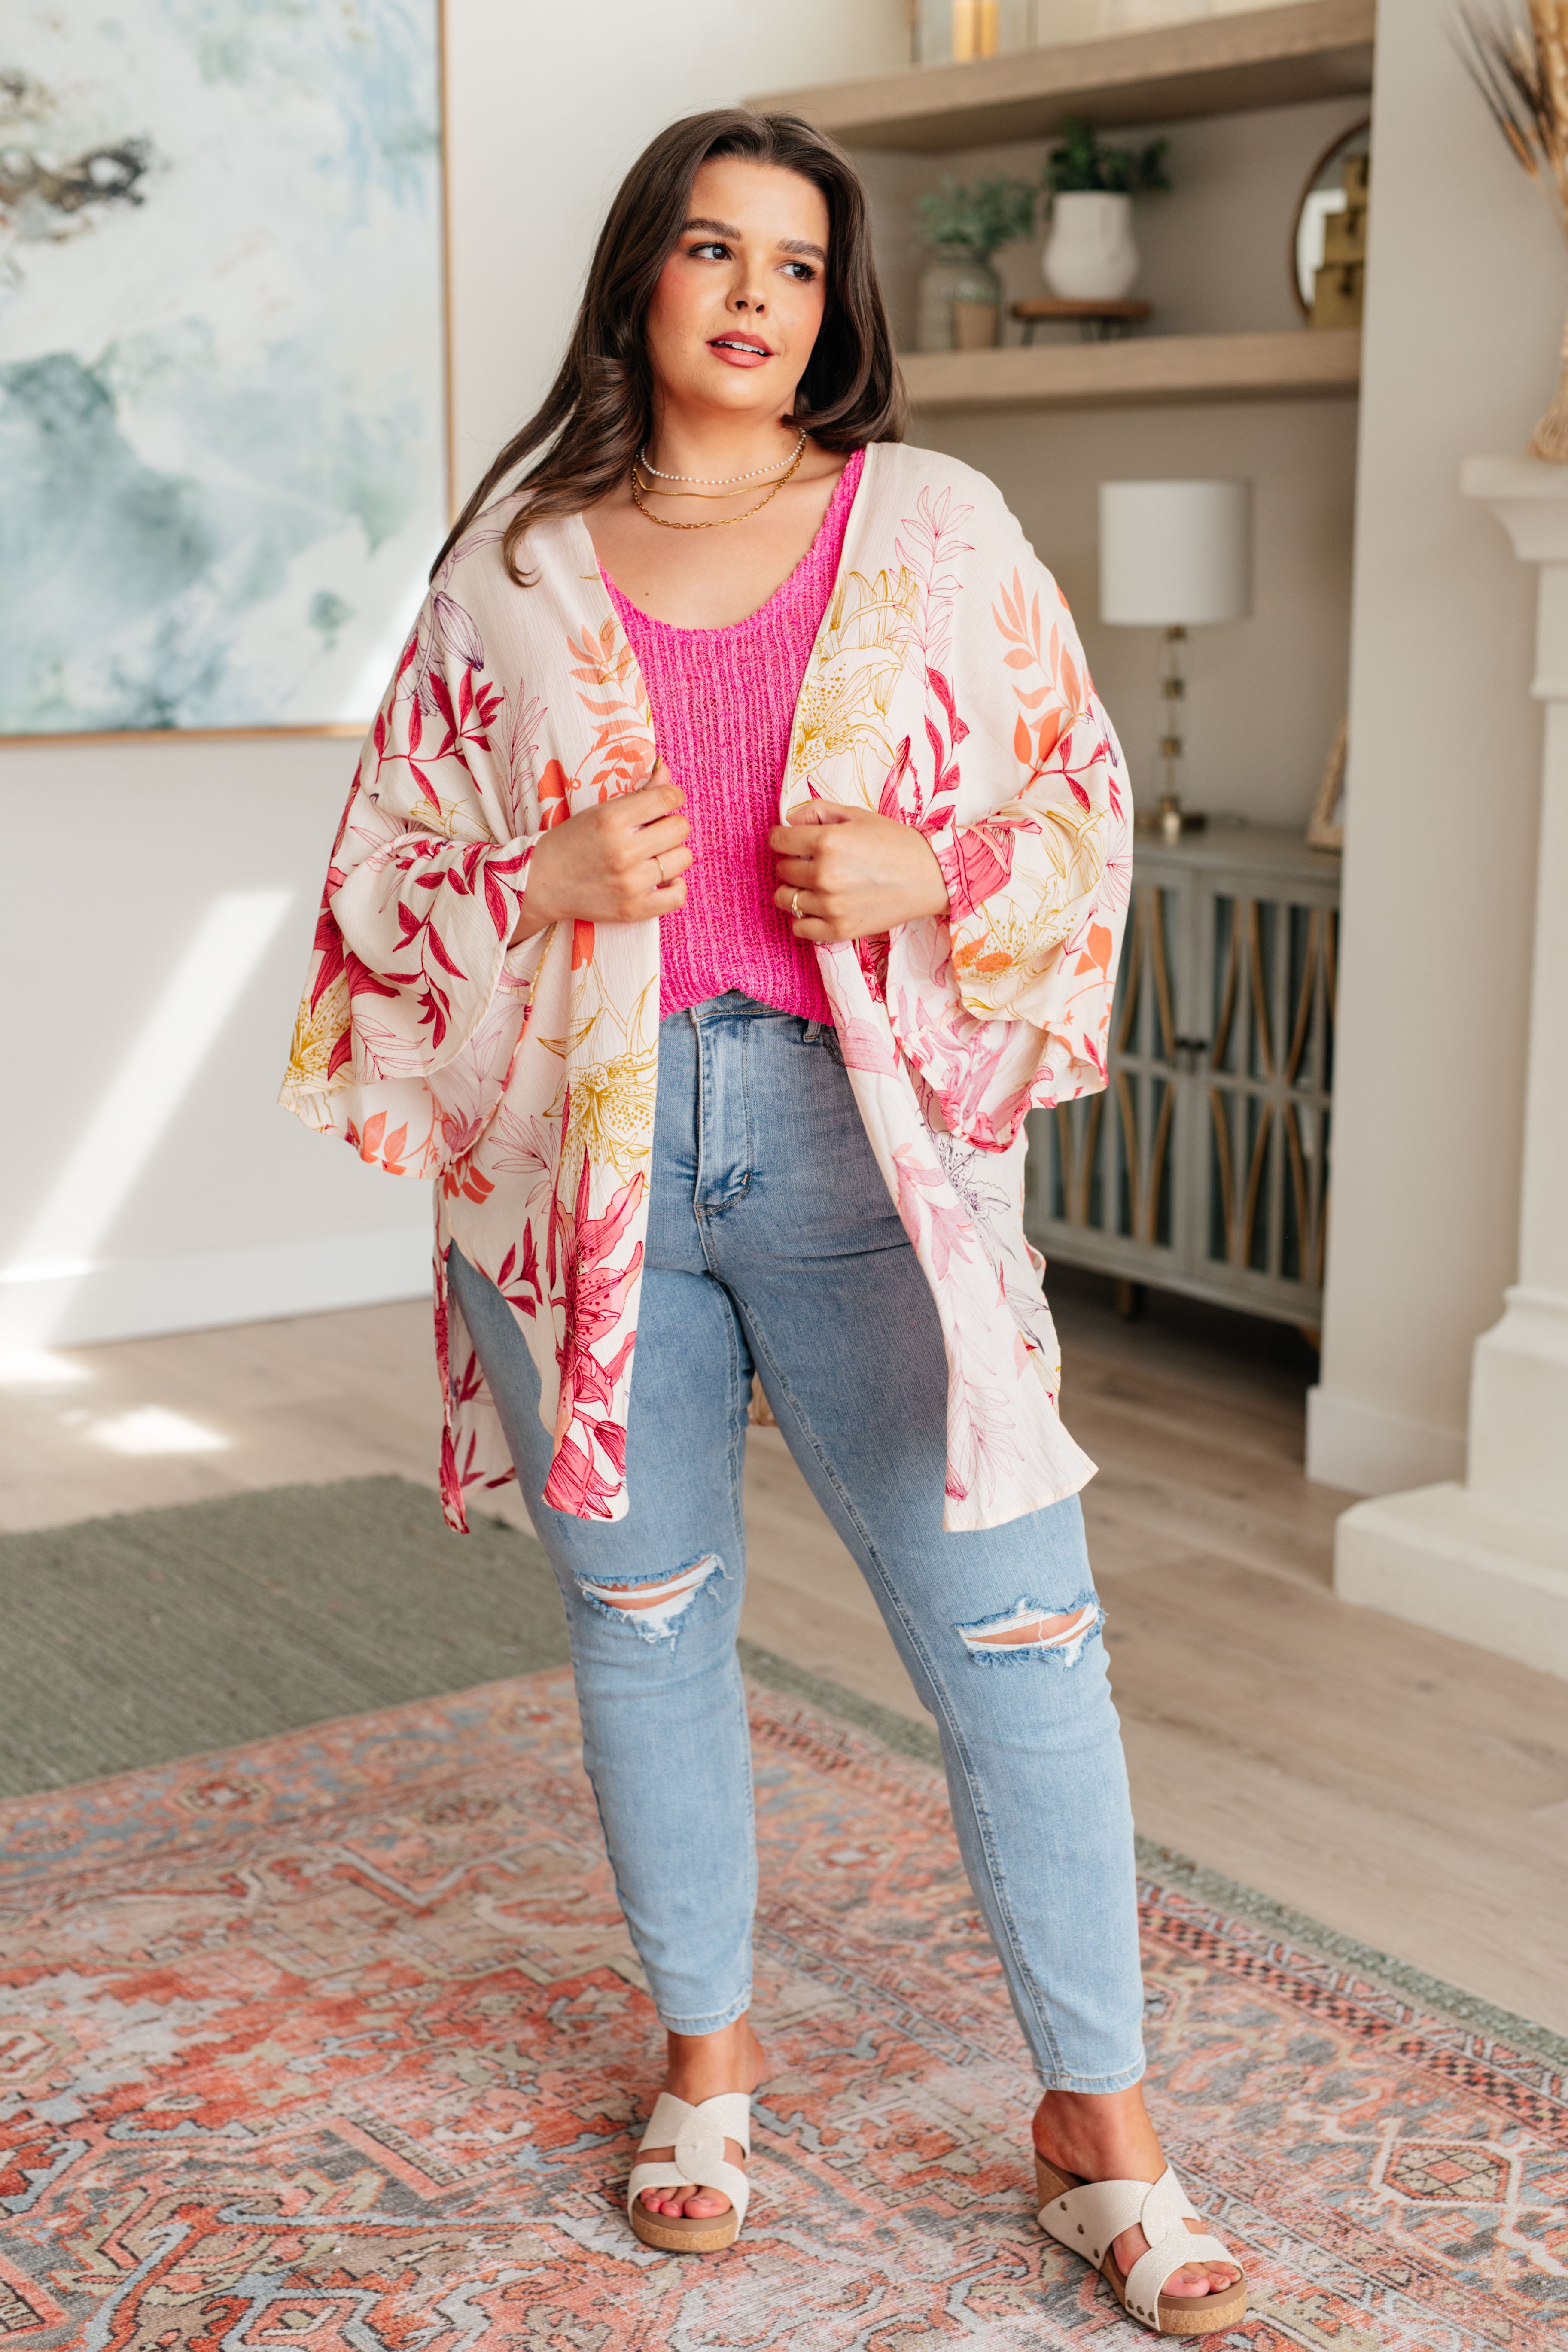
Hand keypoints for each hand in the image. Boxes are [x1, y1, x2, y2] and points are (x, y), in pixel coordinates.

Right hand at [511, 759, 690, 942]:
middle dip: (671, 825)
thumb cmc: (571, 842)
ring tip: (654, 856)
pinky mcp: (632, 909)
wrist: (541, 883)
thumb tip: (666, 770)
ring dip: (673, 854)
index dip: (673, 797)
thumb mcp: (600, 811)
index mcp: (612, 819)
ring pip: (682, 858)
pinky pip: (677, 897)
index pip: (667, 798)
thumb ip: (638, 792)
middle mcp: (623, 851)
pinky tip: (664, 880)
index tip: (667, 803)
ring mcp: (629, 883)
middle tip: (655, 832)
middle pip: (680, 828)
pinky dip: (677, 886)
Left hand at [770, 801, 948, 943]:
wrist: (930, 876)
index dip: (783, 838)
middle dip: (793, 862)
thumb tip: (789, 820)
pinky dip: (803, 918)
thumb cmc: (895, 843)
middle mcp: (824, 874)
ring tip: (814, 886)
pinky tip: (818, 908)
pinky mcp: (839, 930)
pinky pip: (799, 927)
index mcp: (827, 841)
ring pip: (785, 899)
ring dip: (795, 890)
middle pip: (782, 869)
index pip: (778, 840)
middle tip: (814, 862)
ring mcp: (830, 905)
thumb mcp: (858, 815)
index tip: (792, 841)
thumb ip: (818, 811)